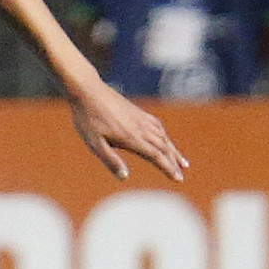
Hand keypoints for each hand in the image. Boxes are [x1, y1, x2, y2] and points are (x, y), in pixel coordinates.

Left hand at [69, 80, 188, 180]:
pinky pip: (157, 125)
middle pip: (163, 148)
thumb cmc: (88, 119)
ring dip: (173, 150)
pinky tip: (165, 139)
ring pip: (163, 137)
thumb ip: (110, 160)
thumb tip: (124, 177)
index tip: (178, 179)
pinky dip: (165, 136)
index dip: (168, 168)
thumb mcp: (94, 143)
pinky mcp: (138, 112)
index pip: (156, 156)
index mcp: (131, 138)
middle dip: (173, 163)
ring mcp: (141, 118)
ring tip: (181, 162)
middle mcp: (141, 128)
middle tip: (181, 176)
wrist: (88, 90)